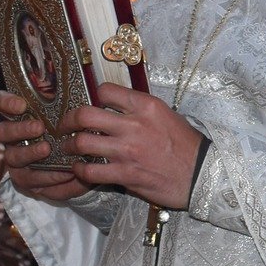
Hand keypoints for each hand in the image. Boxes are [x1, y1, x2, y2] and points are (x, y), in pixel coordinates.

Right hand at [0, 90, 90, 202]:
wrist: (85, 163)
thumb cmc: (72, 131)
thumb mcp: (72, 115)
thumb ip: (68, 104)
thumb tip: (84, 90)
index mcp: (19, 115)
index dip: (4, 102)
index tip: (21, 105)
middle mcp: (13, 137)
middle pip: (2, 131)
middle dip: (19, 129)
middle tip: (39, 127)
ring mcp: (16, 159)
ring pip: (13, 156)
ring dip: (30, 153)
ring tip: (48, 149)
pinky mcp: (26, 179)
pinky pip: (30, 180)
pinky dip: (48, 176)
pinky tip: (65, 172)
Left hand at [61, 85, 203, 209]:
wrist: (202, 174)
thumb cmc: (187, 145)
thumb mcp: (167, 115)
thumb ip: (140, 110)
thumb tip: (116, 109)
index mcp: (145, 106)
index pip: (105, 91)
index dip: (95, 98)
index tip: (92, 106)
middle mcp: (134, 125)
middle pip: (84, 115)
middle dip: (68, 120)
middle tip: (64, 126)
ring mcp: (128, 151)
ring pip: (82, 143)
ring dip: (70, 147)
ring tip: (69, 149)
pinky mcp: (125, 174)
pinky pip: (91, 171)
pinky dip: (80, 170)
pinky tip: (81, 169)